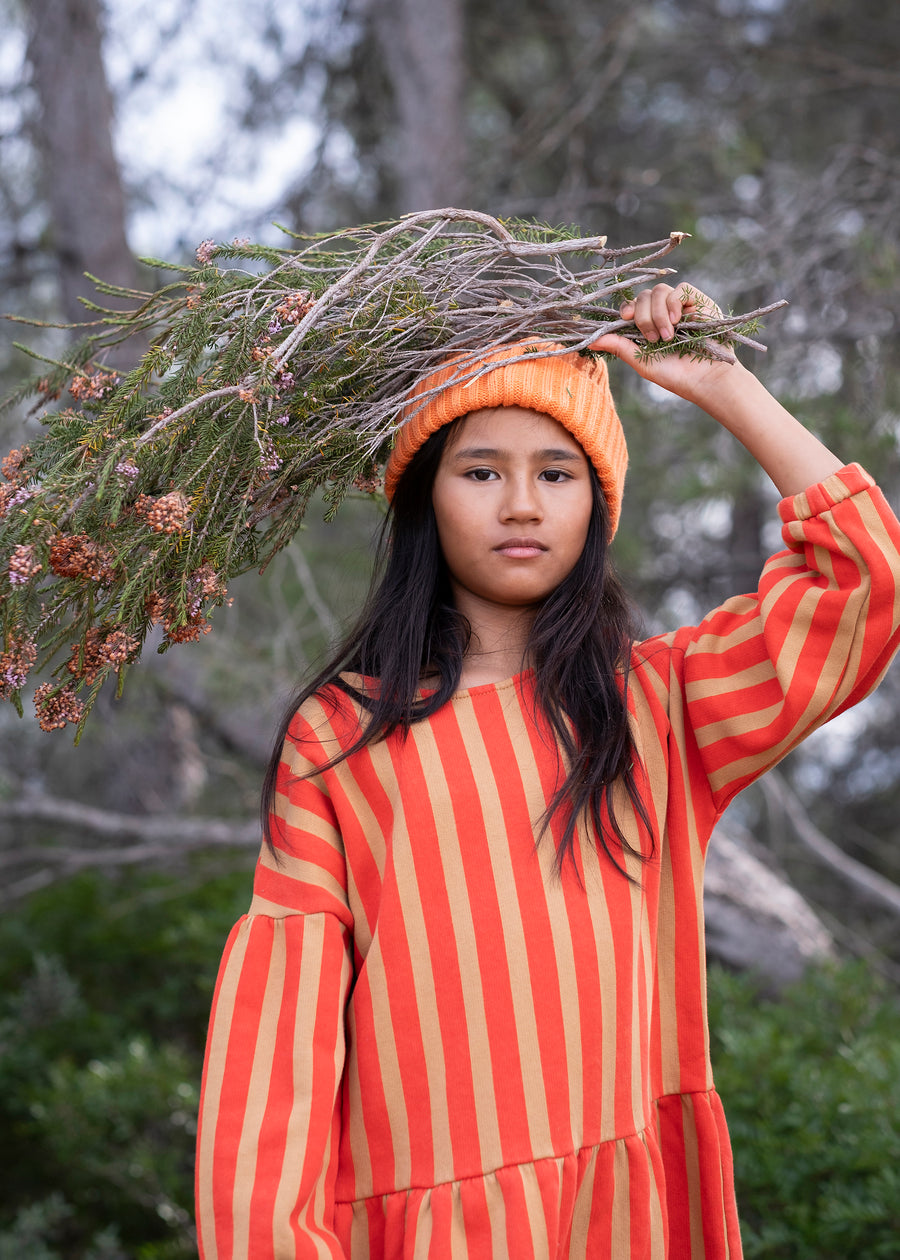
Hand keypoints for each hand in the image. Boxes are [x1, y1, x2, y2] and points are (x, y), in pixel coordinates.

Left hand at [590, 281, 739, 405]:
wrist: (706, 379)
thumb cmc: (675, 375)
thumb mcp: (642, 362)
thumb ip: (619, 347)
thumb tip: (591, 340)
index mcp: (648, 325)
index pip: (632, 305)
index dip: (626, 308)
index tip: (625, 319)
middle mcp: (663, 313)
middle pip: (643, 296)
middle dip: (643, 317)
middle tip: (654, 339)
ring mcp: (681, 306)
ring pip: (660, 291)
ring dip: (659, 314)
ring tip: (668, 336)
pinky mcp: (698, 302)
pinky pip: (681, 289)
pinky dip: (675, 303)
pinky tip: (678, 321)